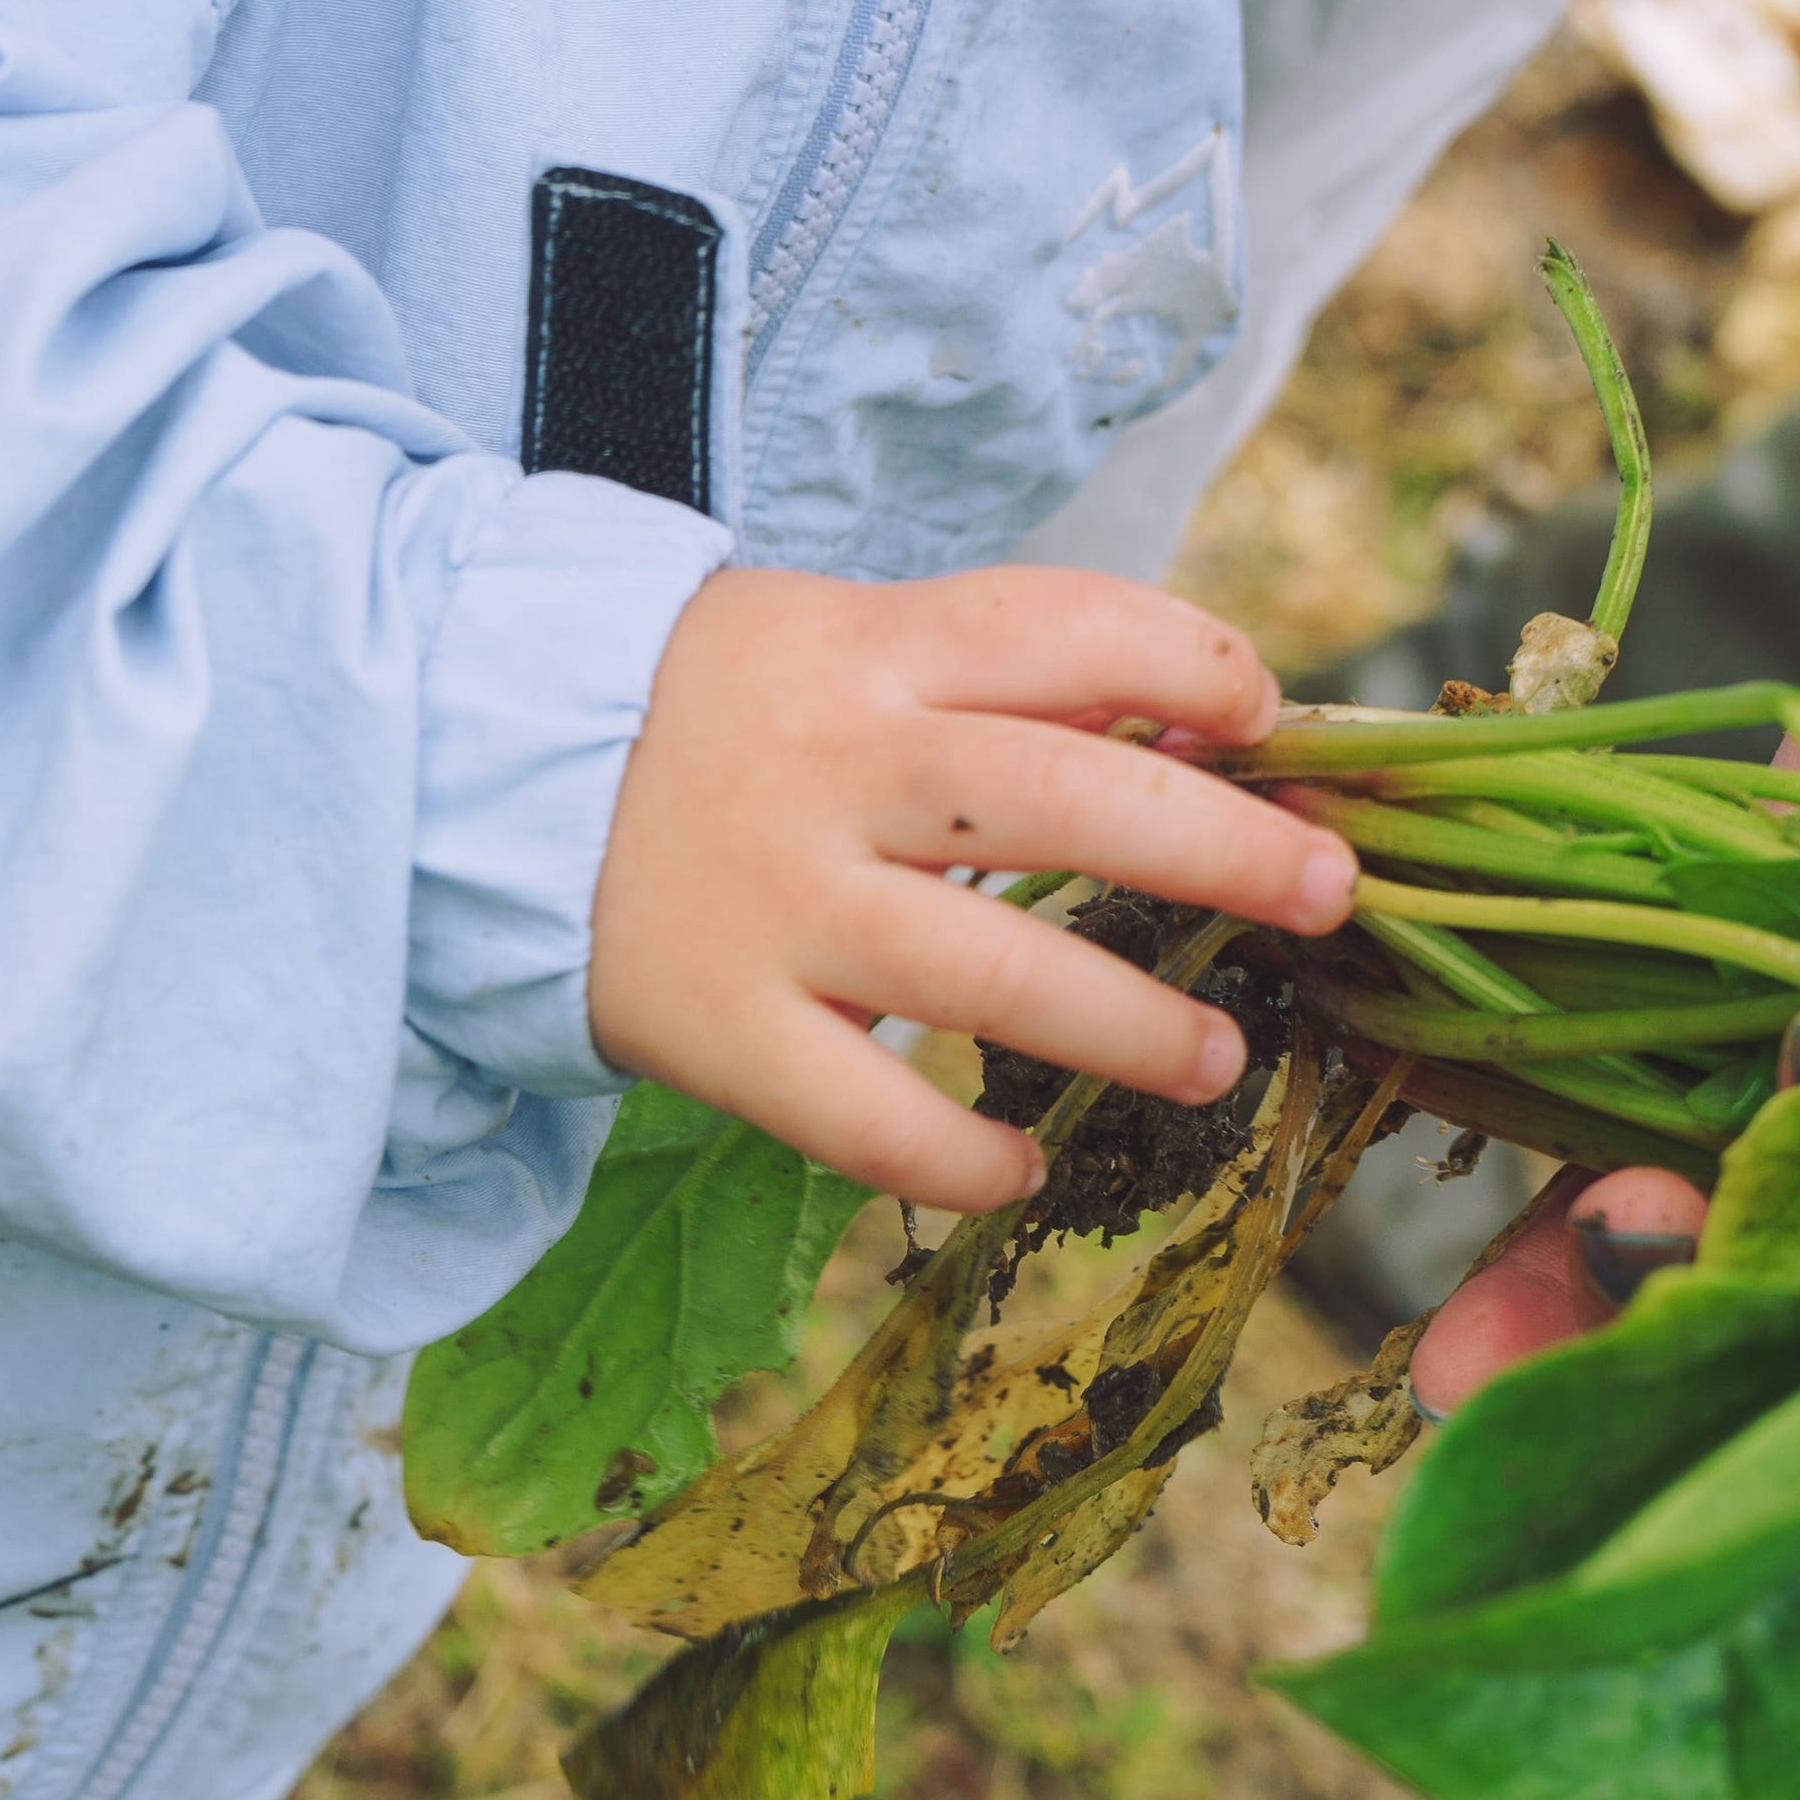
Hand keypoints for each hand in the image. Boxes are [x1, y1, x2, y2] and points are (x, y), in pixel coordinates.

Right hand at [594, 566, 1359, 1211]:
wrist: (471, 773)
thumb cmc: (710, 718)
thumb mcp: (842, 647)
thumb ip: (995, 681)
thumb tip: (1201, 718)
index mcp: (874, 652)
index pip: (1068, 628)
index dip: (1192, 661)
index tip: (1270, 719)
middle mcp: (837, 770)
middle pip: (1071, 799)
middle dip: (1225, 848)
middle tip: (1327, 896)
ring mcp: (778, 905)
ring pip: (992, 973)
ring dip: (1129, 1027)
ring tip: (1217, 1060)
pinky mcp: (720, 1027)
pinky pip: (865, 1117)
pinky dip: (957, 1161)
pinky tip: (1022, 1172)